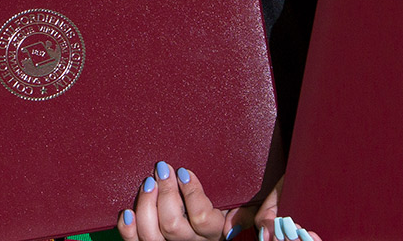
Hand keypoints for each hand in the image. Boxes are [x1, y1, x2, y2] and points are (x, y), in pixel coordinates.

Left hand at [116, 163, 321, 240]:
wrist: (220, 221)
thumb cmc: (239, 202)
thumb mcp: (256, 204)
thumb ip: (268, 205)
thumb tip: (276, 211)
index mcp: (219, 231)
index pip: (202, 219)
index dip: (190, 194)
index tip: (182, 170)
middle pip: (173, 226)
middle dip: (164, 194)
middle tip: (161, 168)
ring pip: (152, 236)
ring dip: (146, 206)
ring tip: (148, 182)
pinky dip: (128, 230)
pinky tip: (126, 211)